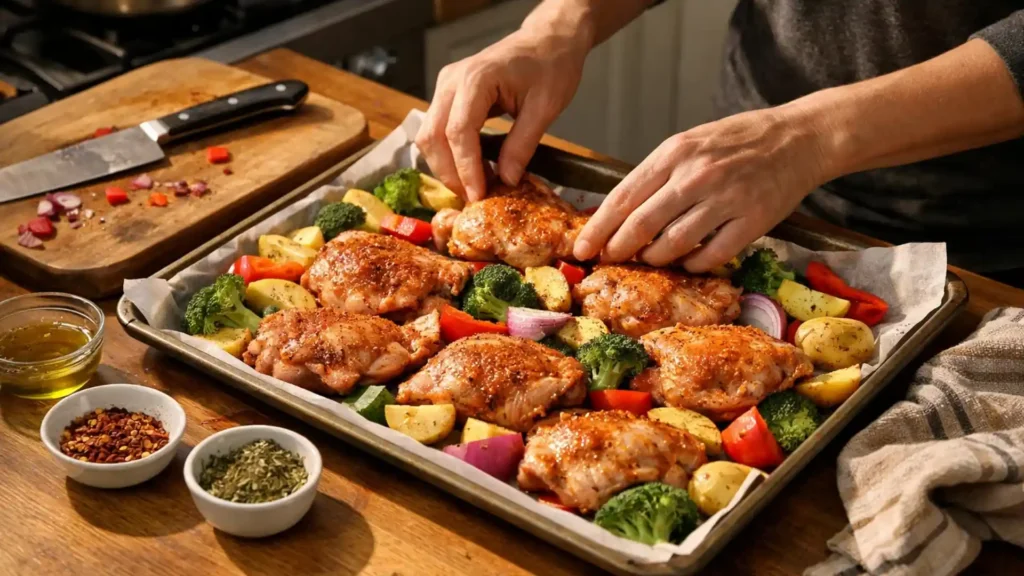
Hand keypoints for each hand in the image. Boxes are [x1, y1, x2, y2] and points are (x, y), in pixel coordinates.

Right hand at [415, 28, 587, 200]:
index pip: (458, 132)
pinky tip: (470, 169)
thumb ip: (522, 144)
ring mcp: (446, 85)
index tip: (478, 195)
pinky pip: (436, 129)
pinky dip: (448, 153)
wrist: (547, 40)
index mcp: (476, 79)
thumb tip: (507, 179)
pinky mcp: (448, 94)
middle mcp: (452, 80)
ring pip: (428, 135)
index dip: (466, 169)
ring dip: (445, 166)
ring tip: (472, 186)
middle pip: (432, 136)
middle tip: (473, 197)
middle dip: (449, 173)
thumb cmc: (550, 66)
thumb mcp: (545, 107)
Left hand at [573, 107, 829, 271]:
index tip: (581, 248)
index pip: (623, 197)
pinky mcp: (753, 221)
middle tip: (607, 261)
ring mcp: (726, 198)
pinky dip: (694, 264)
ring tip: (650, 259)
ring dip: (656, 258)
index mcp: (675, 152)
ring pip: (674, 244)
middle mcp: (697, 175)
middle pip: (642, 224)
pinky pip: (712, 255)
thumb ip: (656, 175)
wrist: (798, 138)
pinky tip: (689, 261)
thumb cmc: (736, 141)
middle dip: (618, 248)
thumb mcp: (689, 144)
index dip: (598, 228)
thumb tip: (619, 213)